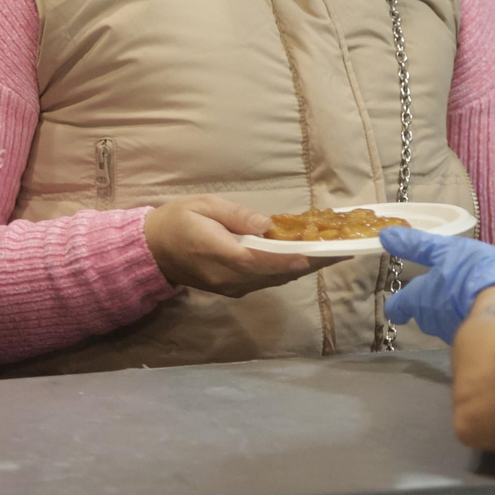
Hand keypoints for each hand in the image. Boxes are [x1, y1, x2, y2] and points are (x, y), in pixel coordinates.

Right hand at [144, 195, 331, 297]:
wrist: (152, 249)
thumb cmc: (178, 219)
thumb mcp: (204, 205)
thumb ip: (236, 216)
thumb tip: (266, 225)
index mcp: (217, 253)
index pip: (258, 261)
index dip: (288, 260)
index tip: (315, 255)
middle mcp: (227, 277)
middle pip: (274, 274)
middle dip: (309, 263)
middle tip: (341, 250)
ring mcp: (230, 287)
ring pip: (274, 280)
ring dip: (304, 268)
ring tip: (333, 253)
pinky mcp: (233, 288)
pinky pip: (266, 281)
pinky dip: (288, 270)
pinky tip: (307, 258)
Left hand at [379, 227, 494, 342]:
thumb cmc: (469, 274)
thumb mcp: (445, 250)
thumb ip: (417, 246)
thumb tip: (384, 235)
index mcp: (418, 299)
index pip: (398, 307)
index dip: (397, 305)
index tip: (396, 304)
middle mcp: (430, 321)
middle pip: (423, 314)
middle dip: (429, 303)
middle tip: (441, 289)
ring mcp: (451, 333)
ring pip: (445, 321)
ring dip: (451, 309)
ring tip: (465, 294)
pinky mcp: (474, 339)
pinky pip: (466, 325)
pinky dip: (469, 316)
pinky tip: (482, 304)